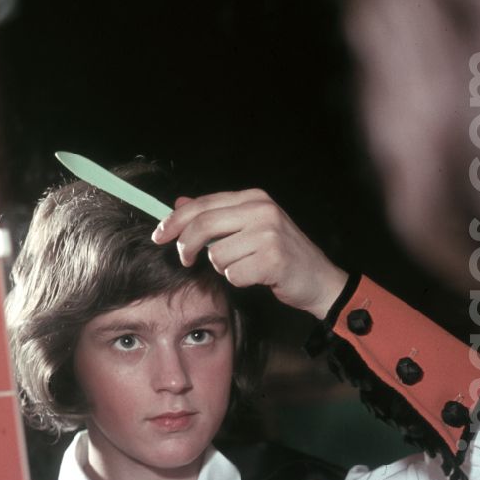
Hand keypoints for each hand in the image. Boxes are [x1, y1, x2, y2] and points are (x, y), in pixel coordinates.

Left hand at [152, 190, 348, 319]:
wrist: (321, 281)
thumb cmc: (284, 256)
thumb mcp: (252, 228)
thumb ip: (218, 215)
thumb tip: (180, 203)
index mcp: (254, 199)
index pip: (203, 204)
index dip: (175, 220)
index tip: (159, 235)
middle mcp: (262, 211)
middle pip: (203, 225)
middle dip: (185, 245)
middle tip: (184, 259)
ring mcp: (269, 234)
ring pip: (217, 255)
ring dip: (224, 268)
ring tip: (245, 267)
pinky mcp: (273, 259)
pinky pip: (234, 275)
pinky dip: (240, 281)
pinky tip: (257, 277)